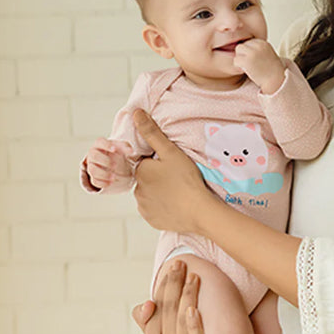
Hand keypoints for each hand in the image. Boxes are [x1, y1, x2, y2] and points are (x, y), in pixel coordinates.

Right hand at [86, 137, 133, 188]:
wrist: (112, 159)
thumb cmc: (115, 150)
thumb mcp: (121, 146)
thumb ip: (126, 147)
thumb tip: (131, 151)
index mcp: (99, 144)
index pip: (99, 141)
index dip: (106, 145)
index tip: (114, 149)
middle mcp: (93, 154)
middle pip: (94, 156)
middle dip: (105, 161)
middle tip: (115, 165)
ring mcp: (91, 165)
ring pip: (92, 170)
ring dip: (103, 174)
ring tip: (114, 177)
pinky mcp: (93, 176)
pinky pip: (94, 181)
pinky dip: (102, 183)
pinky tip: (110, 182)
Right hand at [132, 261, 204, 333]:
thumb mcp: (163, 332)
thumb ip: (148, 318)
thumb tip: (148, 304)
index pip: (156, 308)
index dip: (164, 285)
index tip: (173, 266)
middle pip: (167, 310)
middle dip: (174, 284)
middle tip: (181, 263)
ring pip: (180, 320)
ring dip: (186, 296)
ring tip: (194, 276)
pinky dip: (192, 324)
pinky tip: (194, 309)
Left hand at [133, 109, 212, 232]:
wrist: (198, 211)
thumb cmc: (186, 179)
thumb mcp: (171, 151)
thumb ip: (151, 132)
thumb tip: (135, 113)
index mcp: (140, 171)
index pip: (145, 163)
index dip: (158, 162)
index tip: (172, 166)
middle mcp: (137, 190)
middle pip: (147, 179)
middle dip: (157, 177)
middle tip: (177, 178)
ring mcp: (144, 207)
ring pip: (149, 194)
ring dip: (159, 192)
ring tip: (178, 191)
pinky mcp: (152, 220)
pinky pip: (154, 210)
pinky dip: (162, 207)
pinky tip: (175, 204)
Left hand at [234, 39, 285, 94]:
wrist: (275, 80)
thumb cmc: (271, 70)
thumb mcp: (267, 54)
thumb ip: (258, 49)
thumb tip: (243, 47)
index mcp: (263, 43)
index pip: (249, 42)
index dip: (249, 51)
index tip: (253, 60)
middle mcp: (258, 45)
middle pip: (243, 45)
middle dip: (243, 54)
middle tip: (248, 63)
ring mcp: (252, 53)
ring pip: (238, 50)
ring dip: (240, 58)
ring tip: (247, 66)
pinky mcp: (247, 61)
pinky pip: (236, 60)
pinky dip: (238, 66)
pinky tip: (245, 70)